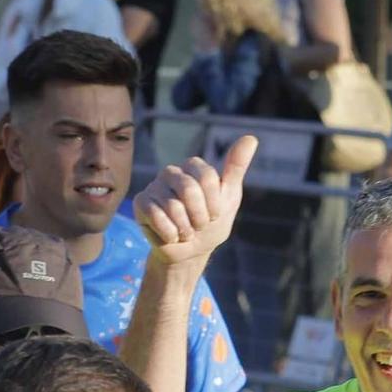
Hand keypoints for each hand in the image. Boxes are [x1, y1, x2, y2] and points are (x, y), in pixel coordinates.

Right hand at [135, 136, 256, 275]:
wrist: (191, 252)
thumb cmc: (211, 223)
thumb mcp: (229, 197)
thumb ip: (236, 168)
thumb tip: (251, 138)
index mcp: (193, 166)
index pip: (208, 178)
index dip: (215, 204)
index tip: (215, 214)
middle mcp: (171, 172)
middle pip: (190, 190)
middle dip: (200, 217)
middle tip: (199, 225)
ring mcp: (154, 187)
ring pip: (174, 207)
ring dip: (186, 229)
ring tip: (185, 231)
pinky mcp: (141, 203)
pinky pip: (157, 217)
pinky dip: (170, 234)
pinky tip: (171, 236)